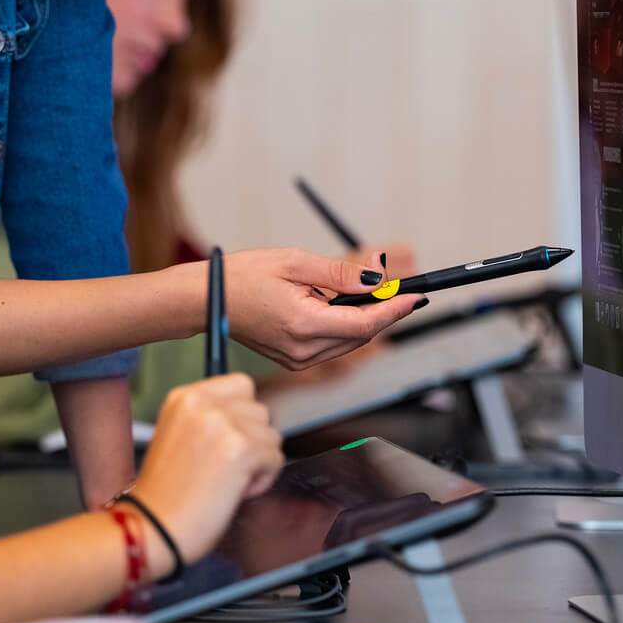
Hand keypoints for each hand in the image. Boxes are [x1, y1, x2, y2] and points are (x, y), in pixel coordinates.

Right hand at [126, 375, 282, 580]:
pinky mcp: (240, 449)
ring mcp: (222, 423)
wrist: (151, 528)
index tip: (231, 440)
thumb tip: (250, 419)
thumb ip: (209, 419)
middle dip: (252, 440)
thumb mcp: (177, 436)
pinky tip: (233, 491)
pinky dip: (262, 481)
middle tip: (226, 467)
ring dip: (258, 461)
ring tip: (228, 480)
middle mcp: (202, 402)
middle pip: (260, 410)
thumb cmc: (164, 495)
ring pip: (271, 435)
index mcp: (183, 396)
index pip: (241, 385)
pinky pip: (275, 459)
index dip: (242, 416)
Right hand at [214, 247, 426, 369]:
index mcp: (303, 324)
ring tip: (369, 291)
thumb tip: (376, 281)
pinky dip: (345, 326)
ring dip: (365, 319)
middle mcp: (303, 351)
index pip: (365, 324)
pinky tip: (343, 306)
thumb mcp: (294, 262)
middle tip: (396, 285)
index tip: (415, 296)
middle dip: (383, 311)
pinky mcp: (294, 360)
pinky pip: (332, 345)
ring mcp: (298, 360)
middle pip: (362, 335)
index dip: (394, 310)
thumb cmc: (243, 276)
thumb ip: (339, 273)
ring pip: (349, 342)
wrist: (206, 300)